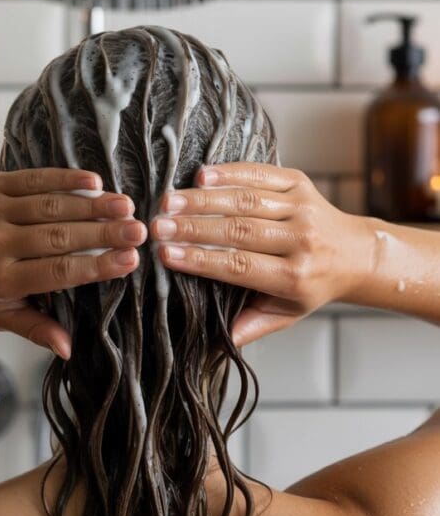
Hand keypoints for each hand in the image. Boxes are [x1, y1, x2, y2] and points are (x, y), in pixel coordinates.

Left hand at [0, 168, 146, 358]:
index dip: (96, 266)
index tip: (130, 260)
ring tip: (126, 205)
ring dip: (92, 204)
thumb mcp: (0, 314)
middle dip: (103, 233)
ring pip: (51, 206)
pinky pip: (34, 179)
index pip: (58, 272)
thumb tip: (69, 350)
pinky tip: (94, 182)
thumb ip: (35, 329)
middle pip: (59, 236)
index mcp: (1, 280)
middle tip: (138, 231)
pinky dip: (65, 179)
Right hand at [151, 163, 372, 346]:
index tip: (167, 254)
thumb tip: (218, 343)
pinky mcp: (301, 183)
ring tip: (169, 201)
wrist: (358, 253)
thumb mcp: (287, 313)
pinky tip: (201, 174)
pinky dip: (230, 172)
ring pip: (246, 200)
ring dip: (204, 199)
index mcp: (294, 276)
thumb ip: (253, 324)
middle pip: (239, 230)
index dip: (201, 259)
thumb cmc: (314, 286)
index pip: (239, 266)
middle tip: (157, 226)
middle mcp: (300, 240)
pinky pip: (261, 174)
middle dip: (193, 227)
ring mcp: (302, 207)